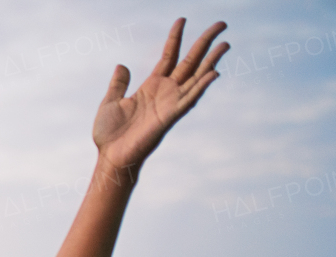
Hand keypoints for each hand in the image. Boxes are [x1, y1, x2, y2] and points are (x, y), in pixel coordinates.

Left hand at [93, 18, 228, 172]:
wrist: (110, 157)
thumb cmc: (109, 135)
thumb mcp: (110, 102)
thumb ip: (118, 84)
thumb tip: (121, 65)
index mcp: (151, 86)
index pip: (168, 56)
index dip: (175, 37)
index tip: (182, 19)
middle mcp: (165, 92)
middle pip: (190, 61)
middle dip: (205, 42)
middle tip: (221, 24)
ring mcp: (170, 103)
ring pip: (196, 77)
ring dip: (212, 60)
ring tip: (226, 43)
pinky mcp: (170, 117)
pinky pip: (189, 99)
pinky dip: (201, 86)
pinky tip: (214, 73)